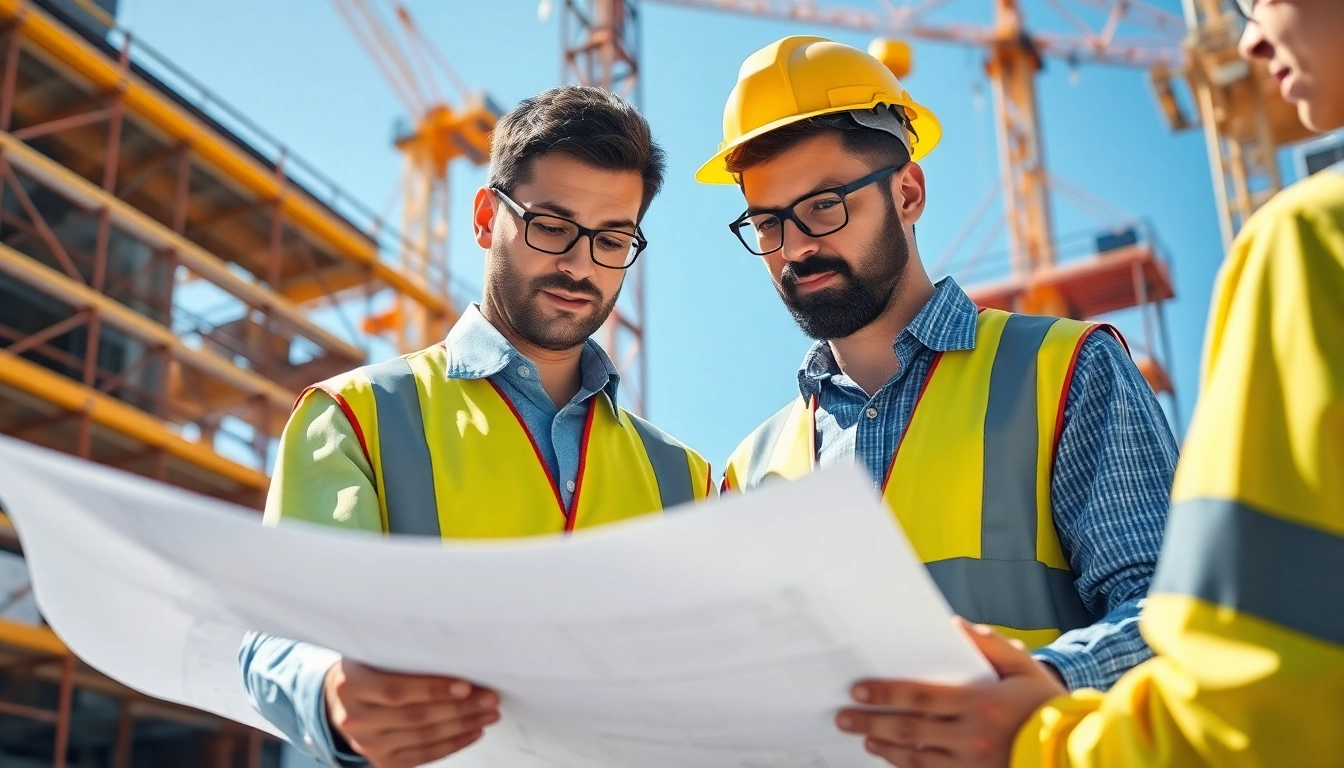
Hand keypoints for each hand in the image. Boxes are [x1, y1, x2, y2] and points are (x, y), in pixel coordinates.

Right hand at [323, 659, 499, 767]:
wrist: (340, 700)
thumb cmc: (367, 670)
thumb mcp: (374, 653)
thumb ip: (403, 653)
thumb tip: (456, 653)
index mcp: (351, 685)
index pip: (396, 690)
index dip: (433, 689)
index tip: (466, 685)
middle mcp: (355, 718)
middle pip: (415, 716)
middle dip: (459, 708)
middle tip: (489, 698)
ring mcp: (368, 743)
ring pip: (424, 737)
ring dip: (463, 725)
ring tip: (488, 713)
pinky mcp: (382, 760)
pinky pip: (423, 755)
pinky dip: (453, 743)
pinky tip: (473, 731)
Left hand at [836, 618, 1066, 767]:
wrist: (1073, 751)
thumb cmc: (1044, 704)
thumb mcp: (1022, 667)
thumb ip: (988, 644)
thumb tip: (954, 624)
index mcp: (979, 703)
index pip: (918, 696)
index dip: (884, 693)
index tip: (857, 690)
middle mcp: (971, 736)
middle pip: (908, 729)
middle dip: (871, 722)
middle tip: (843, 717)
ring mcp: (972, 763)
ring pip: (915, 757)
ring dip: (884, 747)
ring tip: (864, 737)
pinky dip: (907, 766)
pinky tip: (890, 758)